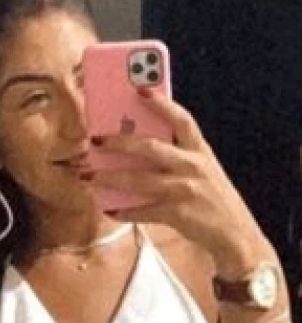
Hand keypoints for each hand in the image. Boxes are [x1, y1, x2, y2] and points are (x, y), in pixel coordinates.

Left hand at [84, 89, 273, 275]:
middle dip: (119, 142)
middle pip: (149, 148)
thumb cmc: (213, 198)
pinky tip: (110, 209)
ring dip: (109, 178)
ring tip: (88, 177)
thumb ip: (179, 156)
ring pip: (138, 181)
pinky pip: (143, 211)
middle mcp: (192, 166)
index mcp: (200, 150)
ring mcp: (183, 190)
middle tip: (96, 140)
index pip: (181, 119)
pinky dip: (124, 211)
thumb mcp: (204, 169)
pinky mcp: (176, 214)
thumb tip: (138, 147)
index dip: (162, 103)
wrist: (234, 233)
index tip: (140, 89)